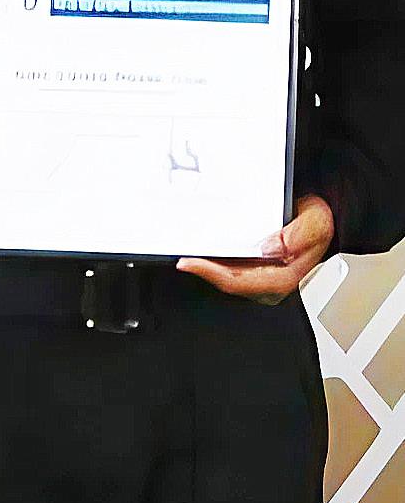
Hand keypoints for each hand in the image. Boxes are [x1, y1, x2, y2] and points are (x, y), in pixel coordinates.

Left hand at [177, 195, 334, 304]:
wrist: (322, 220)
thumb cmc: (318, 224)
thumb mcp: (316, 223)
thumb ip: (299, 235)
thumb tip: (270, 247)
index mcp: (281, 277)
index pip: (238, 282)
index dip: (210, 274)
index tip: (189, 263)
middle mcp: (268, 282)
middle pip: (226, 281)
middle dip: (202, 270)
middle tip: (180, 257)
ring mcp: (259, 277)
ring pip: (224, 276)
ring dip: (205, 266)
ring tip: (185, 253)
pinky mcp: (252, 270)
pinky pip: (227, 269)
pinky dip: (213, 261)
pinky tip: (202, 251)